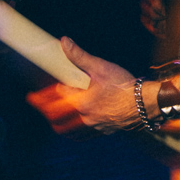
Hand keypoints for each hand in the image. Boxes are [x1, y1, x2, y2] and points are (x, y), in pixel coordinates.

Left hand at [26, 37, 140, 134]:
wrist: (147, 102)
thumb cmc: (125, 84)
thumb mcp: (101, 67)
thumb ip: (79, 56)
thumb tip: (64, 42)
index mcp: (81, 101)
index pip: (54, 101)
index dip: (41, 98)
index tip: (32, 97)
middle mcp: (85, 117)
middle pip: (56, 119)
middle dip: (46, 112)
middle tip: (40, 106)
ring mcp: (94, 126)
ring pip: (68, 131)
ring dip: (58, 124)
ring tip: (54, 118)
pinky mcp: (104, 131)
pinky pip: (83, 136)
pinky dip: (74, 132)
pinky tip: (75, 126)